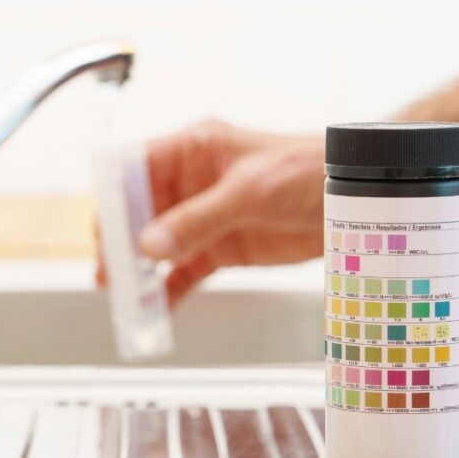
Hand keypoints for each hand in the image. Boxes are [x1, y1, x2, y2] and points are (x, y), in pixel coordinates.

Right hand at [95, 119, 324, 303]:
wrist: (354, 199)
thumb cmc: (310, 170)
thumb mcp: (249, 191)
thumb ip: (198, 219)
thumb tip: (152, 243)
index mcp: (192, 150)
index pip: (136, 169)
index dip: (114, 196)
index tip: (104, 227)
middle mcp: (191, 183)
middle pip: (139, 212)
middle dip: (121, 241)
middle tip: (111, 269)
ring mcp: (204, 217)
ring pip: (158, 246)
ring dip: (139, 270)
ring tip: (123, 294)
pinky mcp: (220, 248)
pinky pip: (184, 272)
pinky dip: (168, 290)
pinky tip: (156, 307)